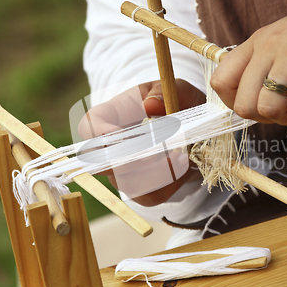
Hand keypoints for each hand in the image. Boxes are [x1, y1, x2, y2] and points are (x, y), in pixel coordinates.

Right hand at [78, 79, 205, 205]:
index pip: (88, 127)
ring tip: (181, 155)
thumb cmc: (179, 103)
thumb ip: (164, 92)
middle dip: (130, 161)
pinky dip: (168, 184)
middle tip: (157, 151)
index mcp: (112, 116)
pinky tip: (182, 164)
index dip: (99, 134)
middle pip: (102, 163)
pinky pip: (149, 196)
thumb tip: (149, 104)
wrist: (198, 131)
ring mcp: (125, 172)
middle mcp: (112, 148)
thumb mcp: (177, 89)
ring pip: (127, 184)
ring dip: (155, 173)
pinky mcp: (143, 190)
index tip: (125, 135)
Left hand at [211, 0, 286, 129]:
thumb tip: (250, 106)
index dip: (235, 104)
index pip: (220, 81)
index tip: (258, 107)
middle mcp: (269, 46)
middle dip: (264, 118)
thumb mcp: (285, 44)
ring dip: (286, 120)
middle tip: (286, 111)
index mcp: (257, 43)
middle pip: (243, 104)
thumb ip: (264, 68)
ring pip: (268, 108)